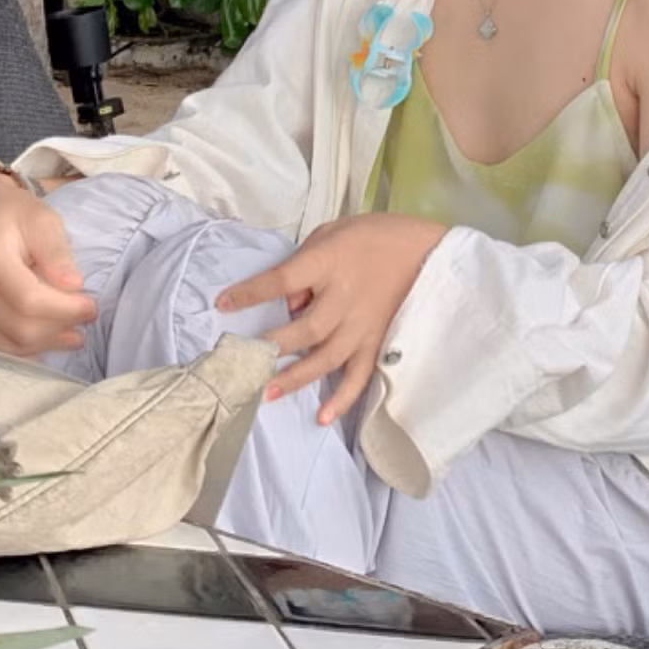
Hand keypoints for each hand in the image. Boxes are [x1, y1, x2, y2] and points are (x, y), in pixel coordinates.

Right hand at [0, 175, 96, 354]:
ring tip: (74, 335)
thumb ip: (57, 252)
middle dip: (60, 329)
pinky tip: (47, 342)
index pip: (29, 300)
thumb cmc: (11, 213)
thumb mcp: (42, 218)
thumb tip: (74, 286)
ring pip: (7, 344)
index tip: (92, 306)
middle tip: (88, 319)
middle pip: (19, 327)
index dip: (65, 309)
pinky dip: (24, 349)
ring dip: (45, 344)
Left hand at [217, 213, 444, 425]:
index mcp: (330, 263)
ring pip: (326, 358)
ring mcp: (362, 324)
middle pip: (304, 328)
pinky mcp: (377, 341)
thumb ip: (304, 263)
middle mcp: (345, 297)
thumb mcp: (333, 232)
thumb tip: (288, 304)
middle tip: (245, 361)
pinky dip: (342, 398)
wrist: (425, 249)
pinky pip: (359, 375)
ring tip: (266, 393)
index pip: (282, 280)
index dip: (251, 292)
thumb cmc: (372, 235)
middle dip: (272, 346)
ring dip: (296, 377)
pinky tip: (322, 416)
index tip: (222, 303)